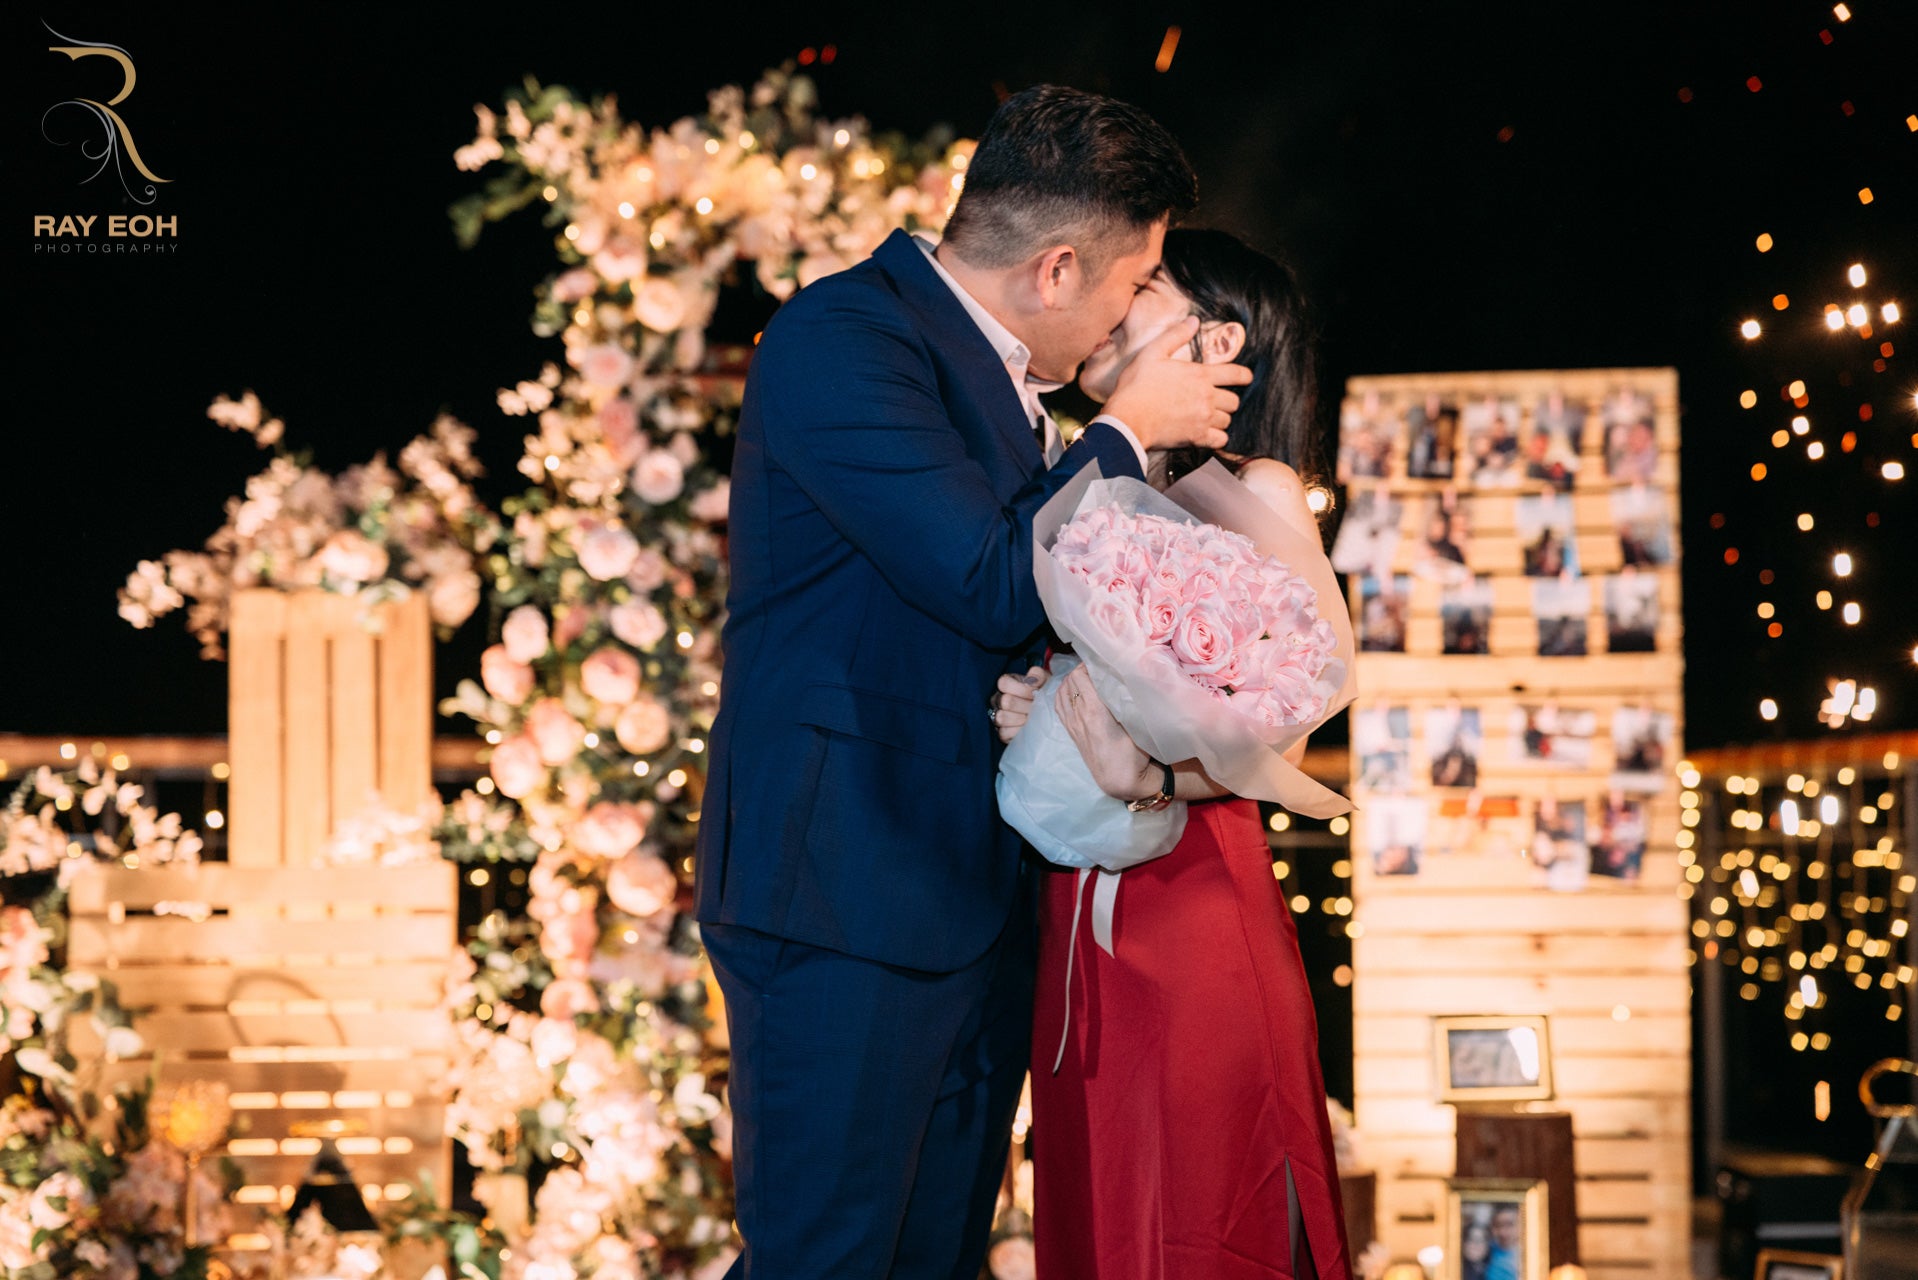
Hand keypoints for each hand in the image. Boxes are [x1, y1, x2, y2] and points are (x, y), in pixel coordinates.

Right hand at [991, 665, 1047, 743]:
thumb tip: (1032, 677)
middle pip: (1005, 701)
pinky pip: (1004, 732)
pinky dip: (1018, 731)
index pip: (1003, 683)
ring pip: (1001, 717)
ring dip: (1021, 718)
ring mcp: (999, 716)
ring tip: (1032, 717)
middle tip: (1035, 706)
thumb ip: (1039, 674)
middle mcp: (1000, 699)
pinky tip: (1028, 726)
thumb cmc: (1045, 694)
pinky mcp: (1003, 732)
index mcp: (1008, 684)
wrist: (1051, 713)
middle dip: (1025, 705)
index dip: (1021, 689)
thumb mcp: (1046, 680)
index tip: (1034, 693)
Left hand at [1054, 665, 1155, 799]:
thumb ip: (1126, 700)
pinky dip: (1064, 692)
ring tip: (1087, 677)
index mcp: (1094, 711)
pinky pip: (1059, 704)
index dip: (1090, 664)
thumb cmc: (1134, 753)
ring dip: (1072, 680)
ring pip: (1062, 691)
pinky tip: (1075, 691)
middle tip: (1097, 667)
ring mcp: (1072, 724)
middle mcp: (1079, 715)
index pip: (1082, 676)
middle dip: (1082, 669)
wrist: (1119, 779)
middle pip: (1071, 680)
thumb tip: (1124, 678)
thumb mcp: (1136, 723)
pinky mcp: (1070, 731)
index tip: (1103, 661)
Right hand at [1100, 316, 1250, 451]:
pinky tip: (1207, 434)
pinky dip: (1217, 437)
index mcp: (1200, 375)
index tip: (1245, 378)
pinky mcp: (1197, 438)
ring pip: (1227, 420)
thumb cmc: (1136, 385)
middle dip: (1227, 399)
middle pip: (1234, 400)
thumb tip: (1194, 320)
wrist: (1127, 419)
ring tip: (1207, 417)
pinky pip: (1221, 439)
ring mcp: (1204, 419)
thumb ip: (1175, 336)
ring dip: (1220, 418)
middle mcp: (1207, 397)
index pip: (1236, 374)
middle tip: (1215, 400)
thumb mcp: (1152, 353)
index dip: (1244, 376)